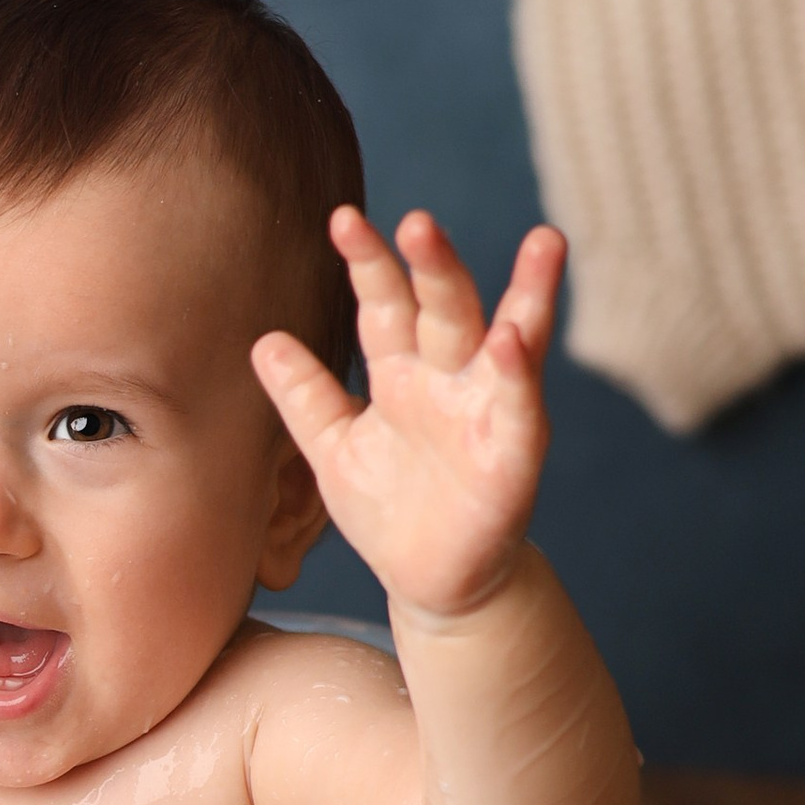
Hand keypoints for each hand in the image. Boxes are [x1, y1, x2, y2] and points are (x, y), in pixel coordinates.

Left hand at [252, 211, 564, 623]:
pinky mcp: (515, 458)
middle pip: (445, 310)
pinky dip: (520, 376)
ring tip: (541, 245)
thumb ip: (305, 397)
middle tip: (418, 222)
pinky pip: (521, 410)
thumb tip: (264, 342)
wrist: (432, 586)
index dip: (368, 263)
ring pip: (511, 340)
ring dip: (527, 294)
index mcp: (403, 373)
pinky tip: (515, 339)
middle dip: (435, 266)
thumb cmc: (390, 511)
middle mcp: (450, 382)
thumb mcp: (333, 450)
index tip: (342, 218)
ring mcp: (488, 414)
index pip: (385, 304)